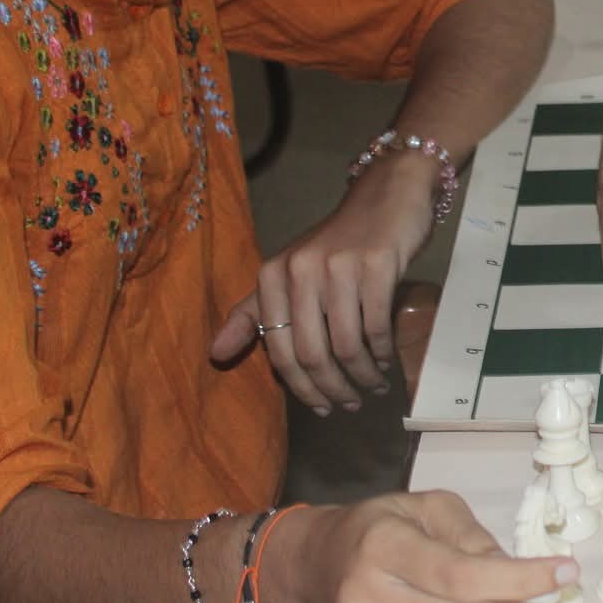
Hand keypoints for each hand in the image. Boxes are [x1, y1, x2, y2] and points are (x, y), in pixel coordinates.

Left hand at [209, 152, 437, 413]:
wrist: (387, 195)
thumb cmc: (339, 241)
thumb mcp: (291, 272)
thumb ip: (253, 313)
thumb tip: (215, 355)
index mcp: (273, 275)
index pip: (280, 349)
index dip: (301, 387)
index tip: (322, 407)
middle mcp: (301, 269)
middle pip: (313, 352)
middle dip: (333, 388)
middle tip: (351, 403)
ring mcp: (340, 266)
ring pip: (347, 343)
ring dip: (363, 375)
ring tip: (374, 385)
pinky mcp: (378, 264)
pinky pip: (376, 324)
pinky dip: (383, 350)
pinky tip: (387, 359)